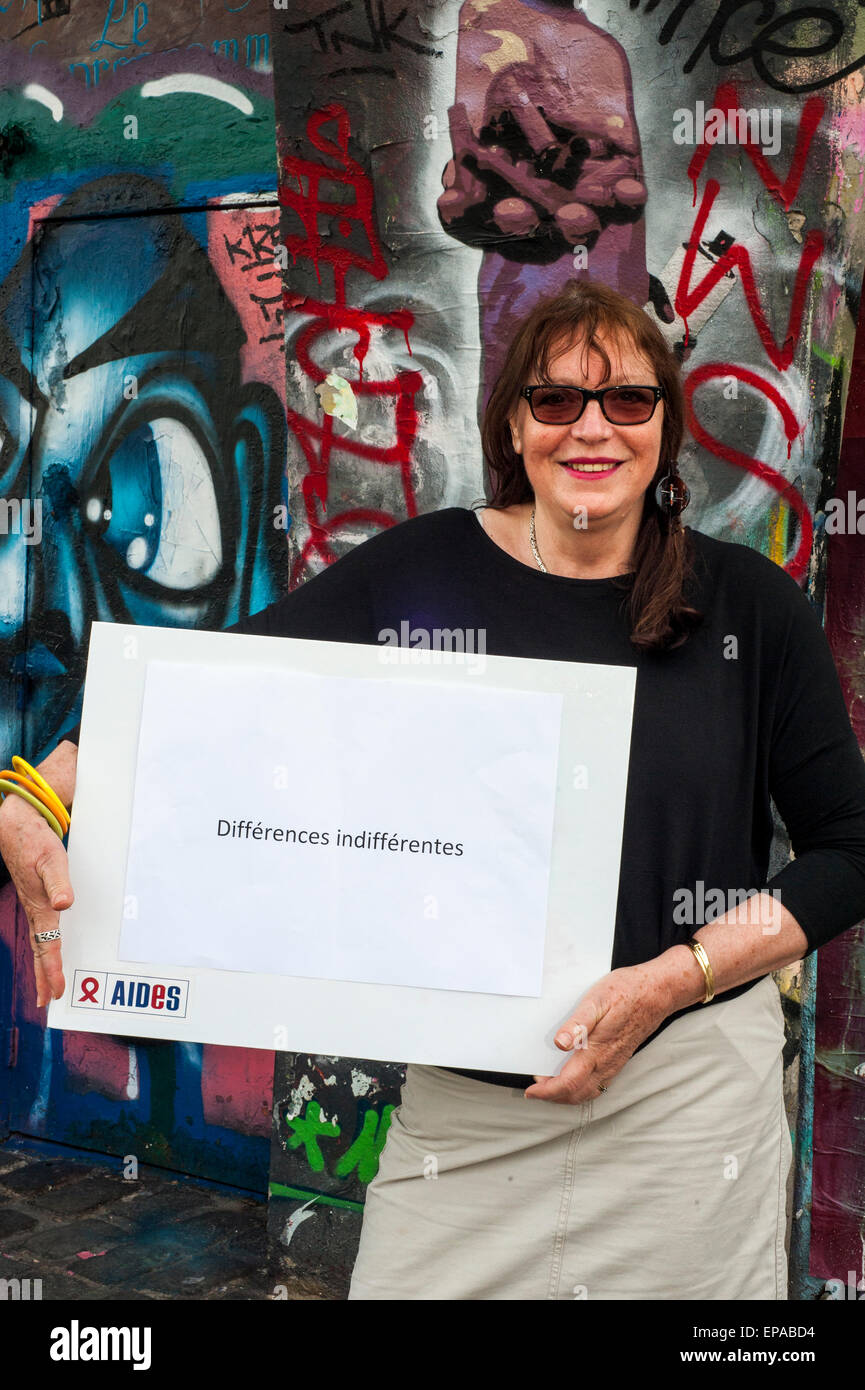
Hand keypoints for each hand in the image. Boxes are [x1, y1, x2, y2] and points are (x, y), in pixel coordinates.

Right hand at [0, 794, 70, 1007]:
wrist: (17, 827)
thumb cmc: (36, 843)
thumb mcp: (52, 860)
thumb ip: (59, 882)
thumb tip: (65, 903)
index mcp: (39, 906)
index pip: (46, 946)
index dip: (51, 970)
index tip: (56, 992)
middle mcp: (36, 910)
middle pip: (39, 950)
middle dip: (43, 976)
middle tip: (47, 1001)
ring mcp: (35, 905)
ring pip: (39, 942)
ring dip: (43, 965)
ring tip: (46, 986)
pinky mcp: (37, 898)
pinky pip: (41, 930)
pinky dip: (44, 946)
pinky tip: (48, 951)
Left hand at [524, 961, 674, 1104]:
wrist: (657, 992)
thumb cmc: (626, 992)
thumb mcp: (597, 999)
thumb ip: (578, 1024)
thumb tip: (560, 1044)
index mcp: (597, 1050)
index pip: (569, 1083)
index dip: (547, 1091)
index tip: (531, 1090)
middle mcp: (607, 1062)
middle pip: (577, 1094)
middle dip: (553, 1097)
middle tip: (535, 1090)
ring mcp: (615, 1063)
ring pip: (588, 1092)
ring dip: (567, 1095)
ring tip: (549, 1086)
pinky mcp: (620, 1059)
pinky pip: (599, 1084)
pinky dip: (581, 1089)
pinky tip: (574, 1078)